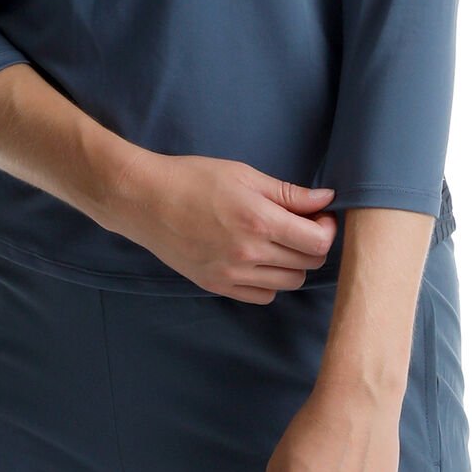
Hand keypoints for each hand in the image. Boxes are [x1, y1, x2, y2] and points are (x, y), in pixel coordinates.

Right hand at [107, 152, 335, 300]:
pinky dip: (270, 282)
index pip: (318, 242)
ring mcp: (232, 274)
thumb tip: (326, 200)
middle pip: (308, 263)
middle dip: (313, 244)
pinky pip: (263, 296)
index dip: (327, 228)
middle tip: (301, 225)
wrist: (145, 200)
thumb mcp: (245, 175)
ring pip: (289, 283)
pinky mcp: (217, 285)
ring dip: (293, 264)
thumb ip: (289, 193)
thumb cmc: (193, 179)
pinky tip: (259, 260)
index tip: (319, 216)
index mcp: (259, 220)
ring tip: (278, 242)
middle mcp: (249, 253)